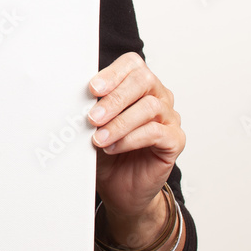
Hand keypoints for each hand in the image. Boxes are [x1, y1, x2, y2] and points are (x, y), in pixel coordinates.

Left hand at [87, 52, 184, 223]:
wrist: (120, 186)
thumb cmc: (107, 149)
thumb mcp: (94, 124)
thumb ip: (91, 106)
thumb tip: (75, 97)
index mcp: (139, 84)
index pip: (132, 65)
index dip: (112, 74)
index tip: (92, 89)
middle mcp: (158, 96)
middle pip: (143, 81)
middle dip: (114, 99)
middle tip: (92, 117)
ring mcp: (170, 117)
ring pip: (150, 107)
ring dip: (120, 123)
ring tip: (99, 138)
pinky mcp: (175, 140)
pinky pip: (157, 132)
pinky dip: (131, 139)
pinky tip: (113, 148)